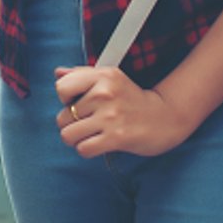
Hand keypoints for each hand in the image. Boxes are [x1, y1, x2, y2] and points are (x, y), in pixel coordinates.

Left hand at [53, 65, 199, 157]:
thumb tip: (58, 73)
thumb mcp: (110, 78)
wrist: (165, 117)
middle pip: (63, 117)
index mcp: (102, 76)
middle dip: (71, 123)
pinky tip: (97, 143)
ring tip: (89, 134)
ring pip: (68, 135)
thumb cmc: (131, 98)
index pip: (61, 88)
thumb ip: (82, 74)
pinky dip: (86, 149)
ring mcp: (110, 116)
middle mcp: (105, 93)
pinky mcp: (116, 137)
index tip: (78, 102)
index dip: (65, 99)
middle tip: (88, 122)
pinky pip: (83, 149)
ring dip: (76, 139)